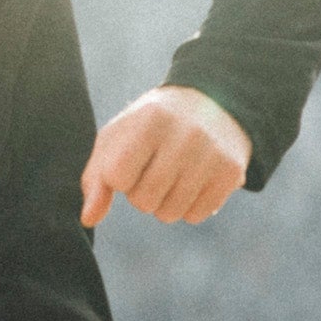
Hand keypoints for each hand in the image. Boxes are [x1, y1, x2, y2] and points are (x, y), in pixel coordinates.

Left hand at [80, 85, 251, 227]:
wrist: (213, 102)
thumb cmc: (152, 125)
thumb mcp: (118, 138)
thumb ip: (97, 178)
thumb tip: (89, 219)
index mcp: (150, 119)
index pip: (118, 177)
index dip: (120, 177)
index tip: (132, 159)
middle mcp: (186, 135)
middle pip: (144, 201)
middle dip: (142, 193)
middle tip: (154, 168)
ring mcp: (212, 154)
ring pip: (170, 213)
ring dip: (165, 203)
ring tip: (174, 175)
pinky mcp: (232, 172)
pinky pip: (196, 216)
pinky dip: (189, 207)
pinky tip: (194, 181)